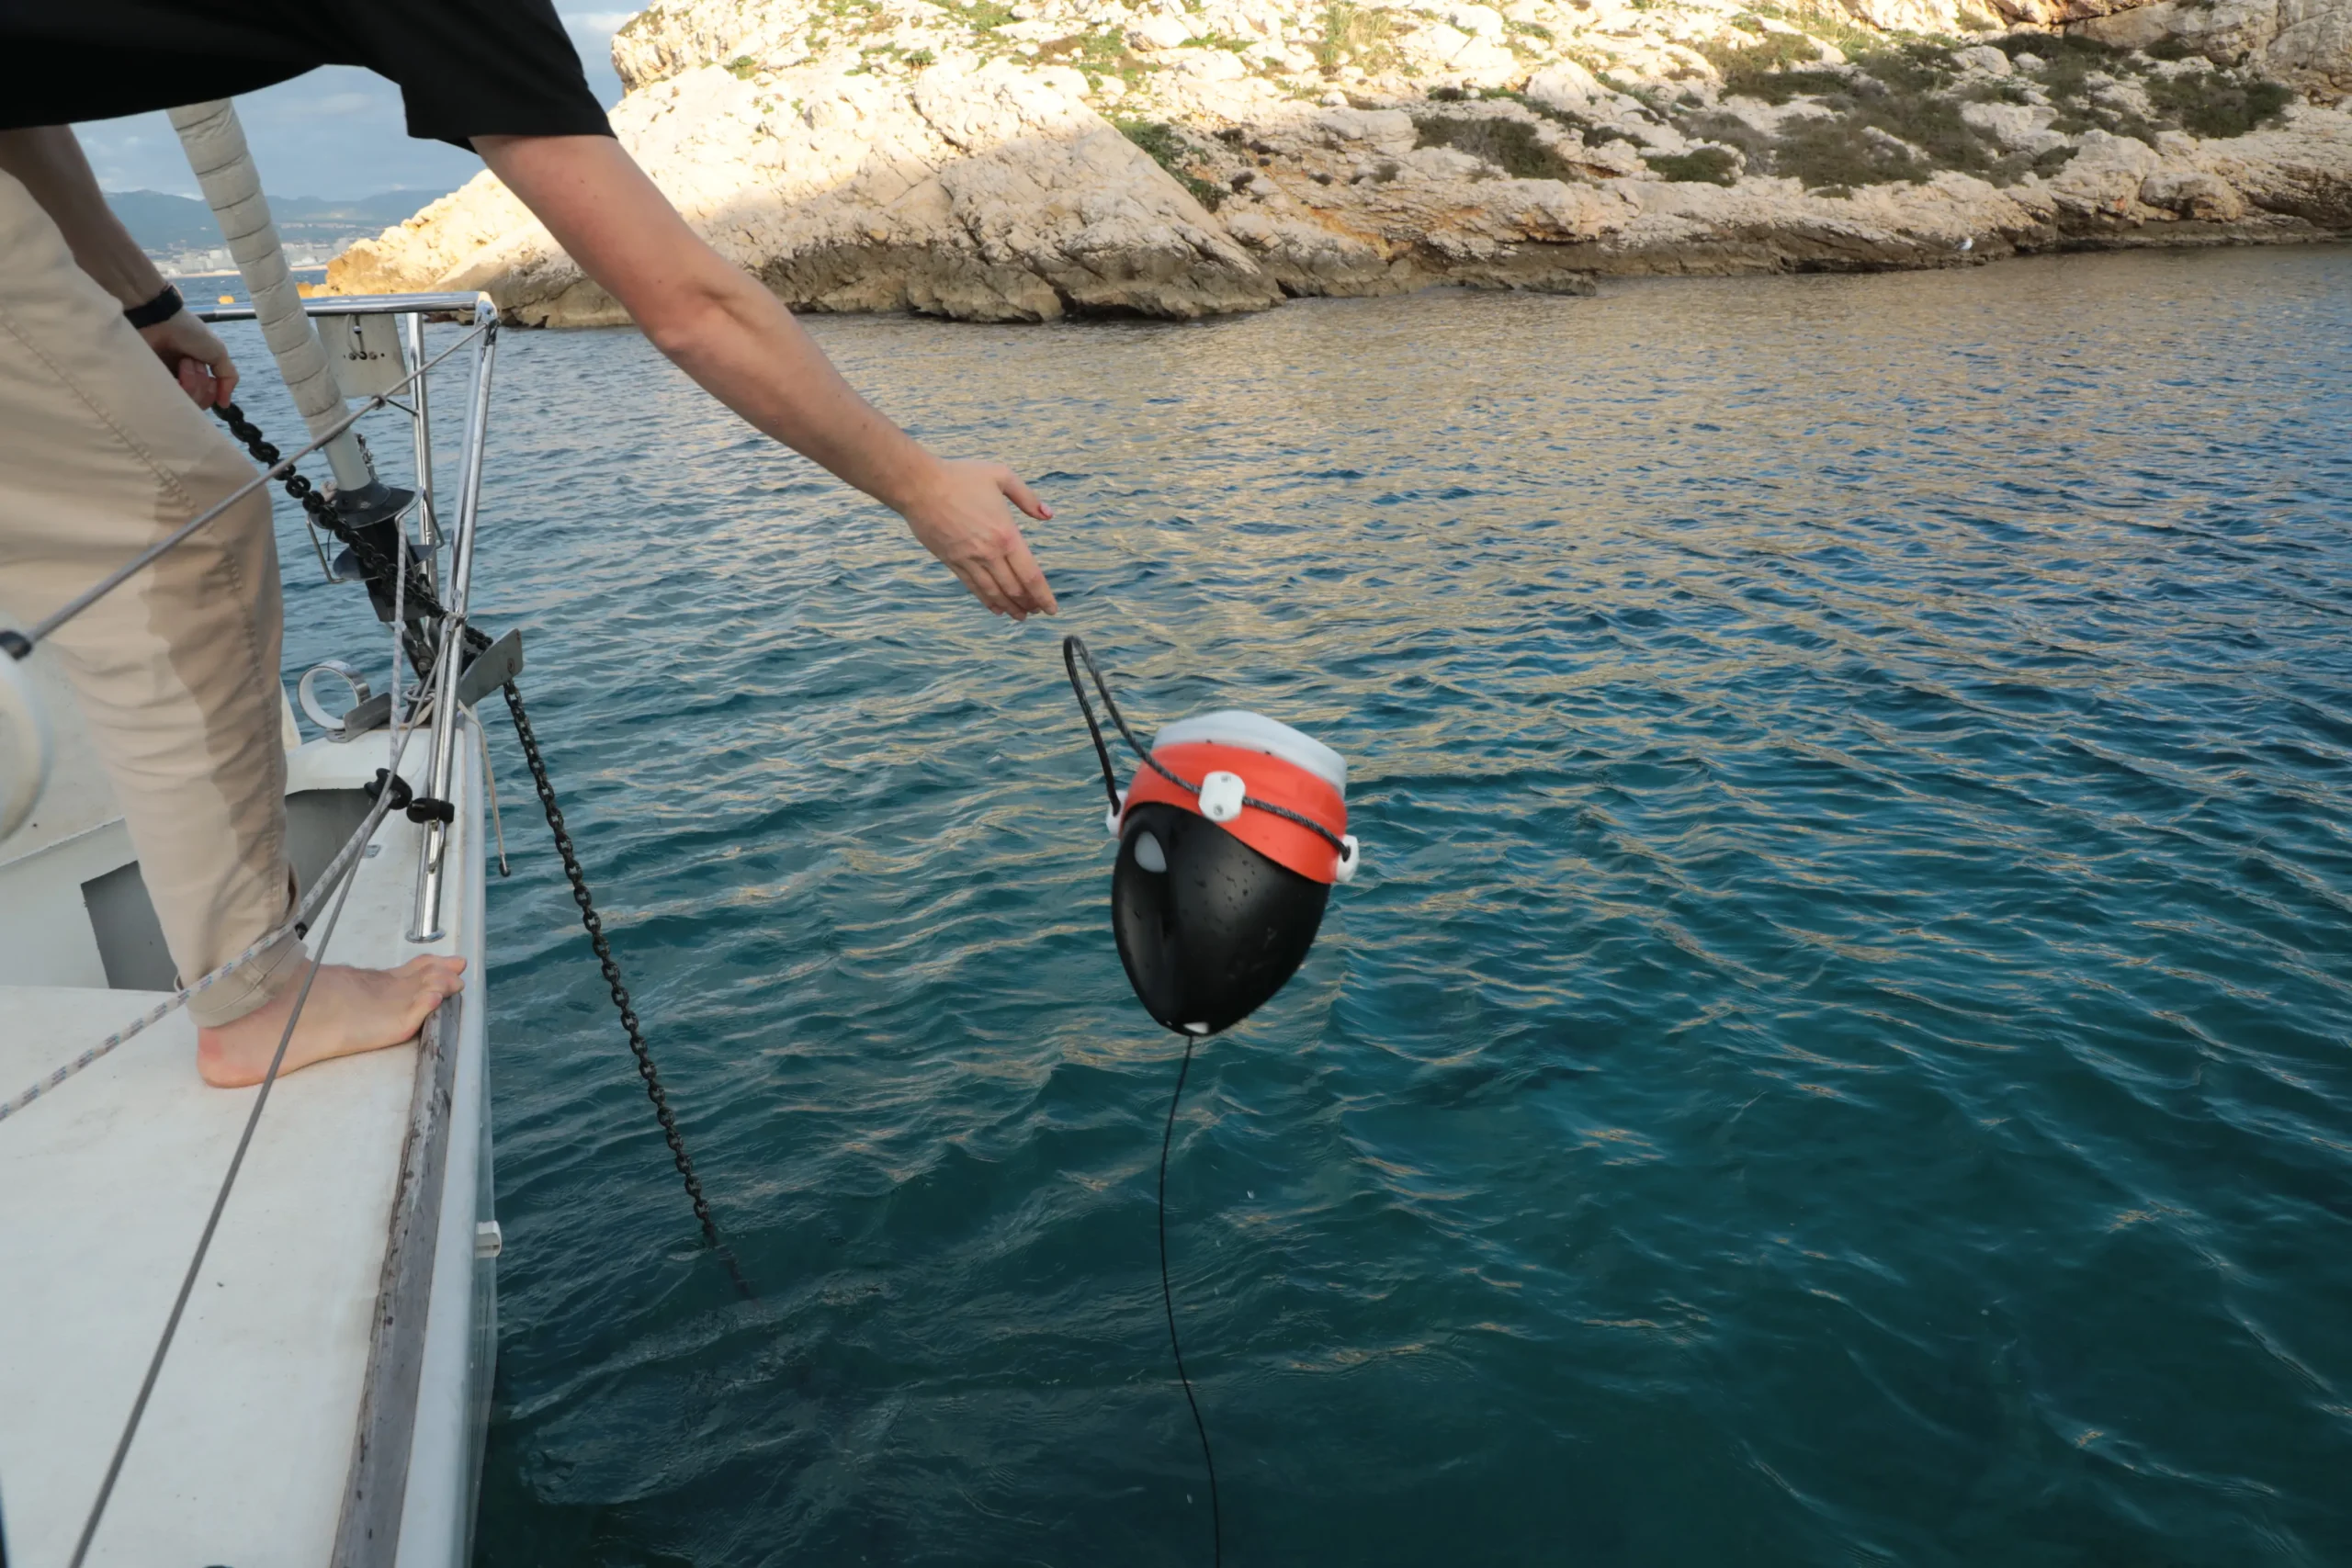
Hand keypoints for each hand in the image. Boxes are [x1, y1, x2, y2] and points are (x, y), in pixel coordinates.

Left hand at [138, 311, 237, 408]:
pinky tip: (174, 370)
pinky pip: (168, 399)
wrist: (161, 320)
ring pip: (185, 402)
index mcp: (195, 375)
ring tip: (184, 362)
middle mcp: (180, 382)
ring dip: (191, 380)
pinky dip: (178, 384)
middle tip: (193, 363)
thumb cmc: (190, 333)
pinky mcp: (150, 384)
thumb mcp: (218, 353)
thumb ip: (228, 377)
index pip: (206, 399)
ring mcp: (164, 383)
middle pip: (198, 403)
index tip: (210, 377)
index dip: (212, 392)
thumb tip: (224, 404)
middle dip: (201, 383)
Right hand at [898, 458, 1057, 620]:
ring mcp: (969, 560)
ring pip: (994, 593)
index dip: (1043, 596)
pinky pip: (973, 588)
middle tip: (1038, 611)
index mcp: (1006, 534)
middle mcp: (989, 553)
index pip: (1030, 575)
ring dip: (1010, 607)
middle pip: (1014, 589)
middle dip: (1029, 604)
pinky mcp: (951, 562)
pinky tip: (996, 608)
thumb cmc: (960, 477)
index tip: (1052, 609)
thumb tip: (1048, 514)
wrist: (919, 486)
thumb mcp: (1001, 476)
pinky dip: (987, 601)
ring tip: (1021, 616)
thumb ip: (1027, 498)